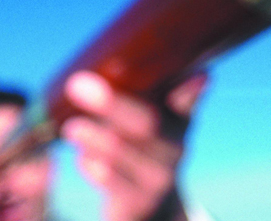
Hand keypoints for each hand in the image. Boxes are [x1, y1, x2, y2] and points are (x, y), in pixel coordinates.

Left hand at [61, 70, 207, 220]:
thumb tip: (167, 65)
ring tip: (71, 128)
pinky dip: (89, 165)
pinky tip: (83, 159)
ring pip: (121, 153)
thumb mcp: (156, 122)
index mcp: (178, 121)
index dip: (190, 89)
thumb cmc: (144, 149)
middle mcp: (173, 148)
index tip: (200, 73)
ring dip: (93, 138)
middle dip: (111, 103)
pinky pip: (108, 180)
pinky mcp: (136, 202)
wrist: (151, 207)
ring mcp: (157, 178)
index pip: (185, 101)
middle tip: (76, 84)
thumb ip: (157, 94)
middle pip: (146, 123)